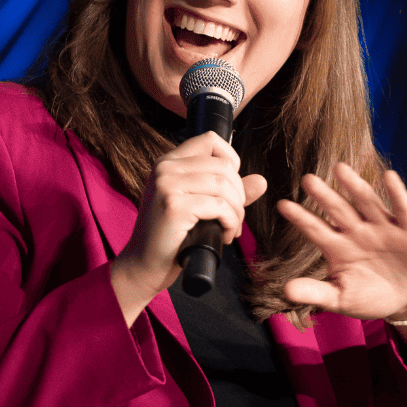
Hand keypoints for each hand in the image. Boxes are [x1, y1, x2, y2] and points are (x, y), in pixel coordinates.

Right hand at [111, 132, 265, 324]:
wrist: (144, 266)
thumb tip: (261, 181)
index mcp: (169, 162)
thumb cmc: (173, 237)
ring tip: (230, 229)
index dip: (231, 161)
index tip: (231, 189)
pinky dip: (230, 222)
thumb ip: (230, 192)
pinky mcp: (173, 205)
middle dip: (239, 195)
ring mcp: (167, 184)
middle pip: (223, 166)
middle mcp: (165, 168)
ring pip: (224, 186)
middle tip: (233, 218)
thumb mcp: (202, 207)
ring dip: (237, 212)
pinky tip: (224, 236)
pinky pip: (219, 206)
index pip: (210, 140)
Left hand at [277, 163, 406, 320]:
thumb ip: (316, 292)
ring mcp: (383, 227)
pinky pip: (402, 209)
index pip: (316, 228)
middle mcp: (358, 231)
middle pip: (338, 210)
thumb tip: (286, 291)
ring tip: (340, 169)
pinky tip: (388, 177)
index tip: (282, 206)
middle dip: (324, 196)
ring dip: (354, 186)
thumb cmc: (374, 297)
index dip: (301, 218)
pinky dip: (396, 193)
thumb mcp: (342, 298)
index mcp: (338, 246)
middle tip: (307, 180)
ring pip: (366, 202)